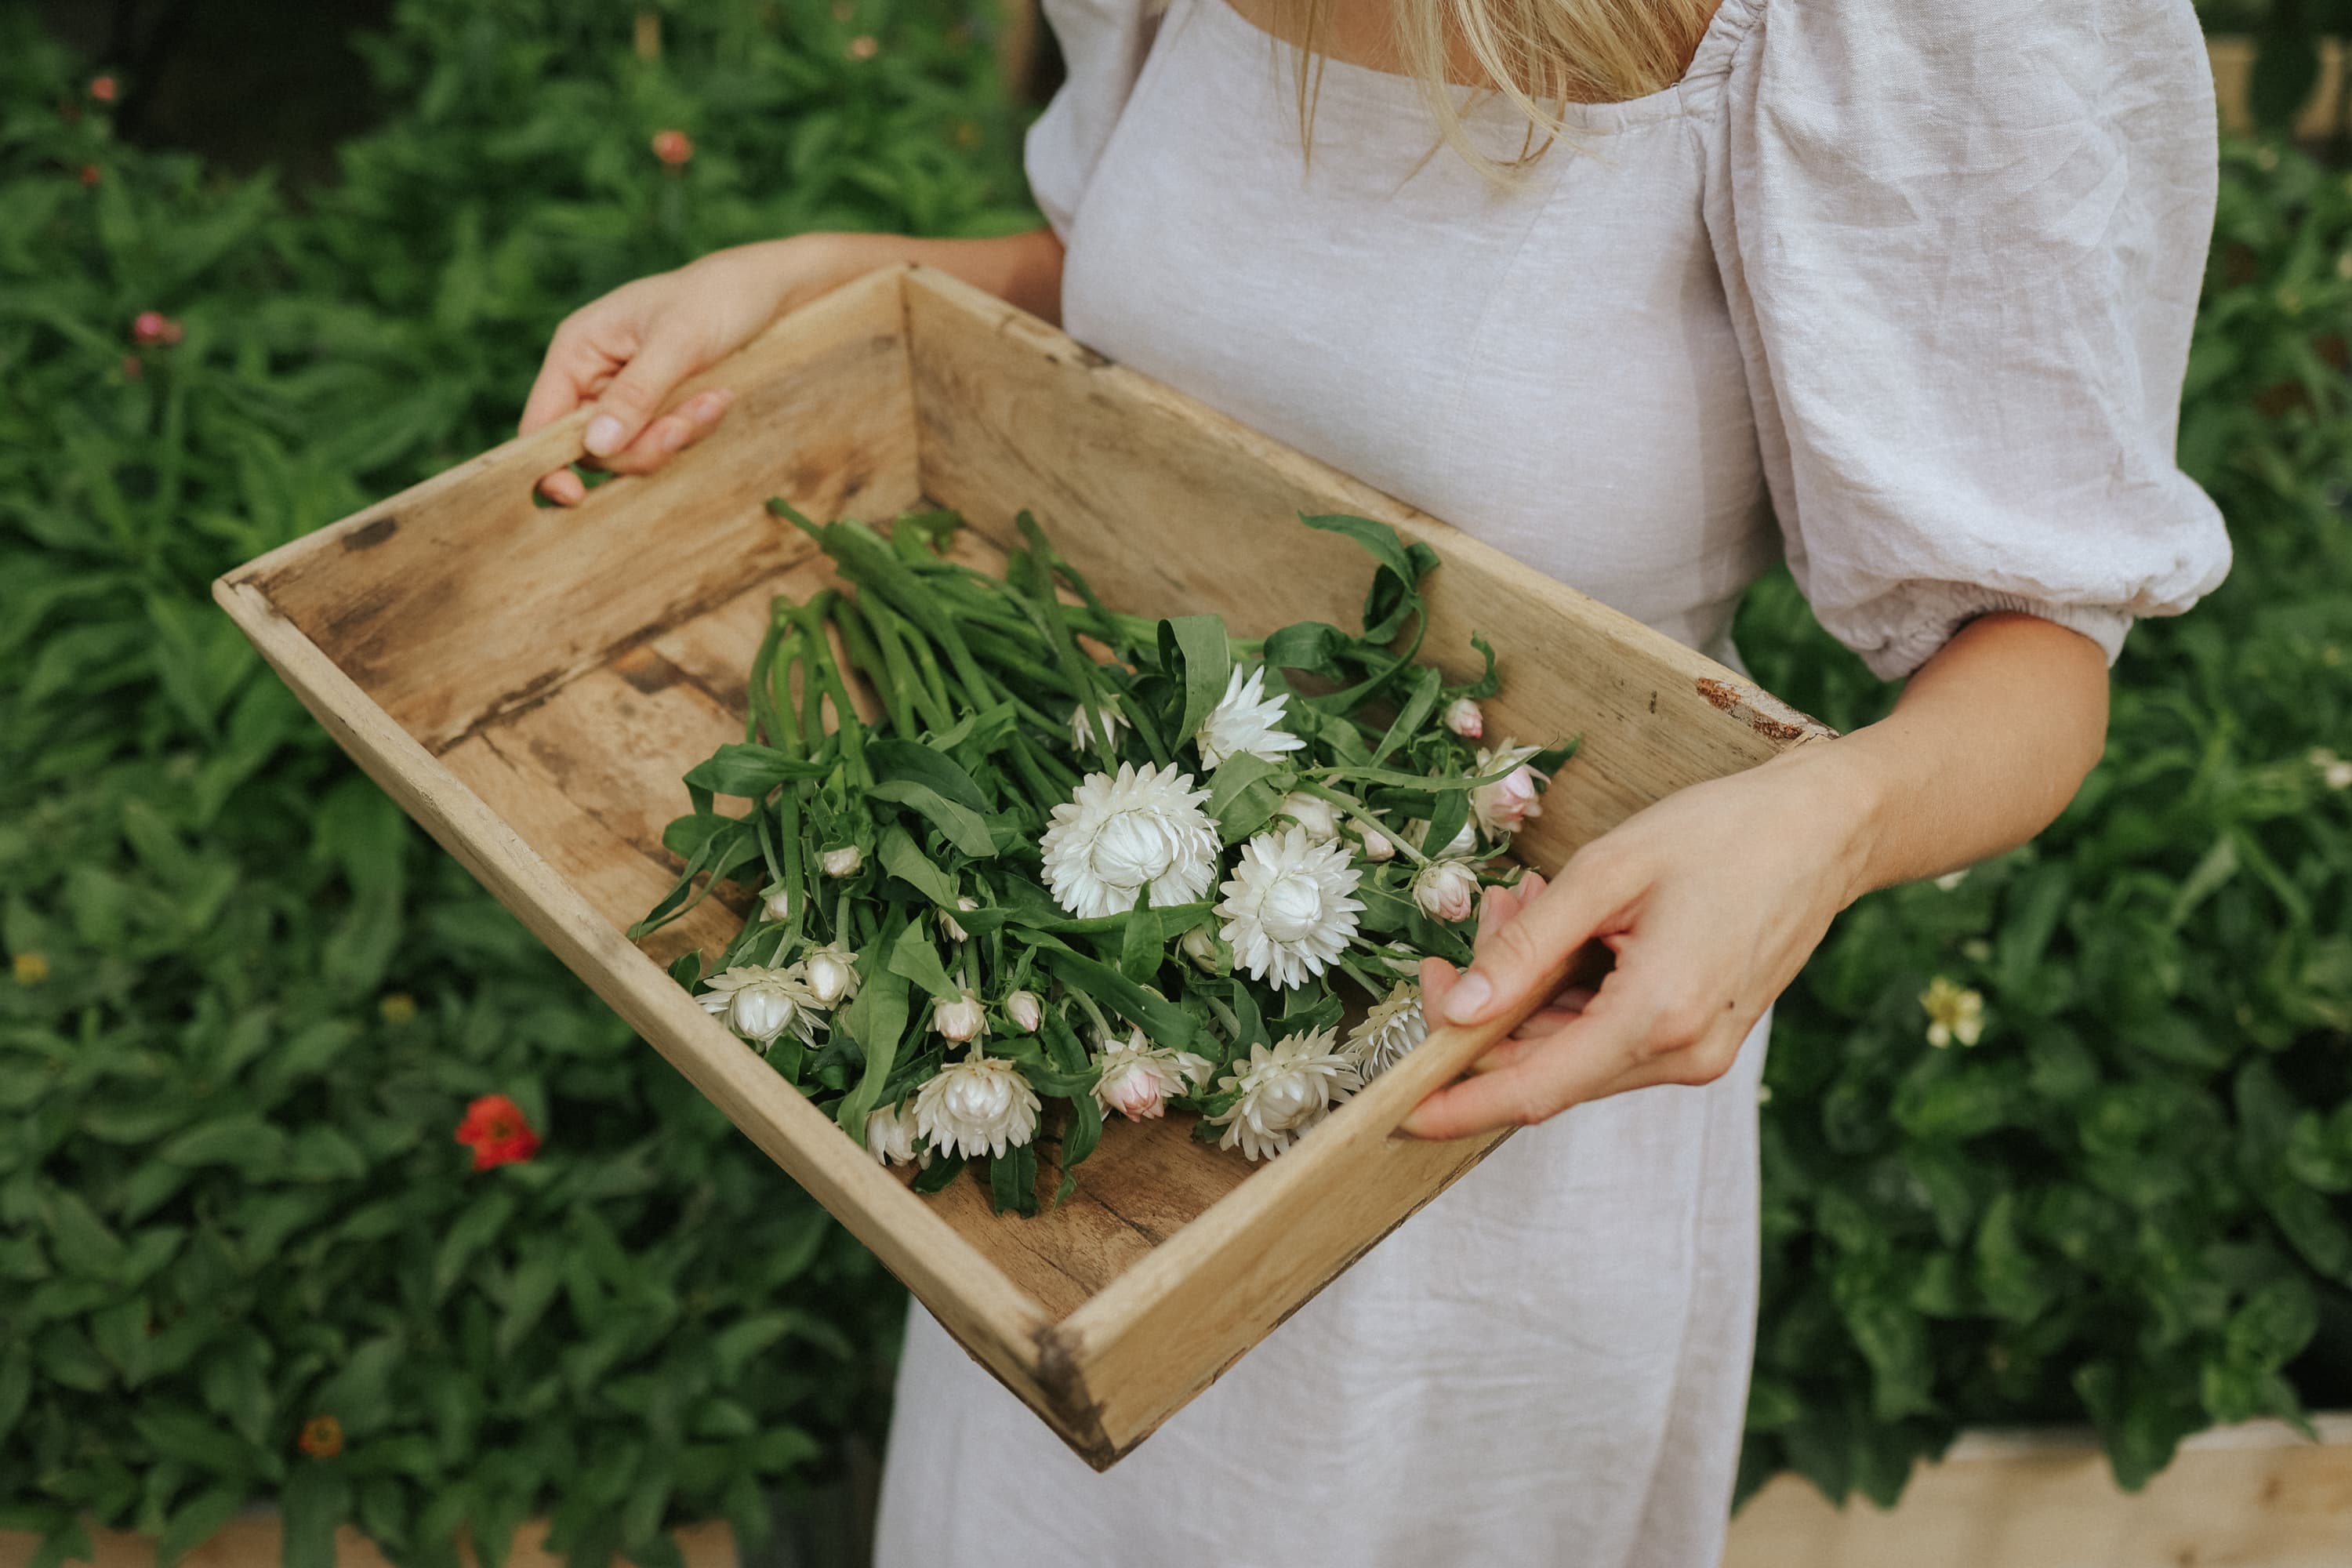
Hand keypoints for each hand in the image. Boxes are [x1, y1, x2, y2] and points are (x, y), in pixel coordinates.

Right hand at [518, 241, 819, 503]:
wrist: (766, 289)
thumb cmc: (716, 297)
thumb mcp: (678, 340)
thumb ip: (636, 393)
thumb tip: (596, 446)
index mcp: (578, 349)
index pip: (542, 421)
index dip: (548, 462)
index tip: (573, 495)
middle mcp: (594, 376)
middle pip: (593, 447)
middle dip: (642, 444)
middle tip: (686, 424)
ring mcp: (627, 396)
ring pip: (633, 450)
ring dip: (676, 435)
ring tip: (714, 400)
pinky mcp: (660, 409)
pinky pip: (665, 441)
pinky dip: (693, 429)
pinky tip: (719, 399)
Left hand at [1399, 751, 1872, 1138]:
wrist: (1827, 830)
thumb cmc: (1724, 835)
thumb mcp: (1608, 872)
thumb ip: (1526, 947)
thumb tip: (1461, 1008)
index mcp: (1657, 1017)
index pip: (1533, 1089)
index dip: (1458, 1104)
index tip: (1396, 1111)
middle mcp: (1681, 1053)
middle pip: (1545, 1066)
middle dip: (1488, 1009)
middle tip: (1477, 921)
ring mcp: (1696, 1051)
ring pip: (1572, 1048)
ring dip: (1528, 991)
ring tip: (1524, 903)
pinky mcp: (1700, 1035)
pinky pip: (1607, 1033)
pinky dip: (1568, 991)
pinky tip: (1561, 925)